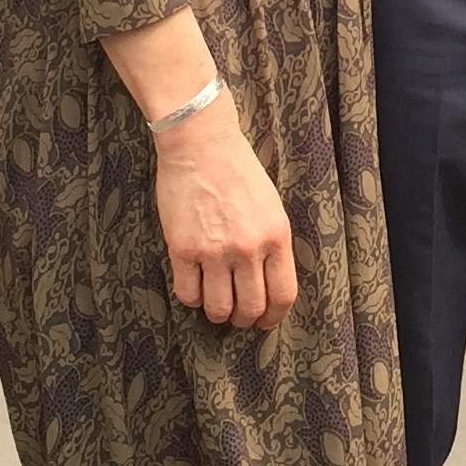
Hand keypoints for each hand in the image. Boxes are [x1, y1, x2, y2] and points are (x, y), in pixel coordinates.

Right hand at [152, 101, 298, 330]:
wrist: (201, 144)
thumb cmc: (238, 171)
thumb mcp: (271, 206)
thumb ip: (272, 244)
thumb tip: (269, 281)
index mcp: (276, 237)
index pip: (282, 295)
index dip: (273, 317)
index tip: (265, 321)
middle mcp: (248, 249)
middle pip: (250, 308)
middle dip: (244, 319)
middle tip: (237, 315)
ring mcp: (214, 251)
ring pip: (219, 308)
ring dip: (217, 313)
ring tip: (215, 304)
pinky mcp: (183, 249)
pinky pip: (188, 293)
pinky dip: (191, 298)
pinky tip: (194, 287)